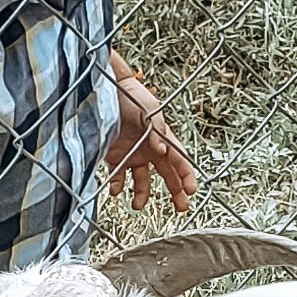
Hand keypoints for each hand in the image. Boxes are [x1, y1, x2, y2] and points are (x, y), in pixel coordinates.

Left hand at [106, 65, 197, 213]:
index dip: (187, 176)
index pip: (180, 160)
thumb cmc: (131, 95)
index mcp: (163, 138)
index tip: (190, 190)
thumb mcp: (149, 109)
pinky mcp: (115, 155)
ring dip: (142, 194)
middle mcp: (150, 149)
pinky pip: (119, 175)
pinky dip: (117, 185)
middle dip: (176, 192)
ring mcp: (133, 153)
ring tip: (137, 205)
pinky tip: (115, 192)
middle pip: (167, 174)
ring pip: (142, 180)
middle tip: (181, 207)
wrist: (106, 89)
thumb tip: (162, 152)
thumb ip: (157, 130)